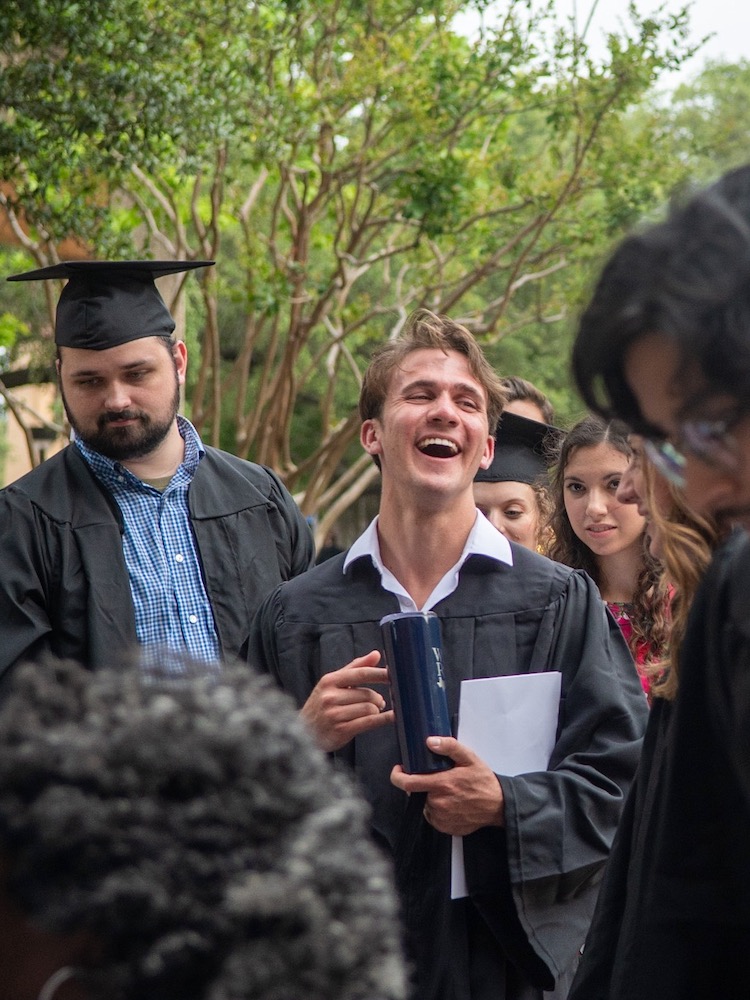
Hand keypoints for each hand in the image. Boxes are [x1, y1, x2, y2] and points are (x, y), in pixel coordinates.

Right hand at [301, 650, 393, 751]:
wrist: (304, 732)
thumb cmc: (322, 705)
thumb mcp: (333, 683)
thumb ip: (355, 667)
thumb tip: (377, 654)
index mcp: (329, 681)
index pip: (360, 673)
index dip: (379, 673)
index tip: (393, 674)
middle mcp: (330, 697)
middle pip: (367, 694)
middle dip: (378, 698)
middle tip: (380, 701)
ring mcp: (334, 714)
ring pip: (369, 708)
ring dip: (376, 710)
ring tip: (373, 711)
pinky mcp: (340, 730)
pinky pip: (368, 722)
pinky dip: (382, 719)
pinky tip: (390, 717)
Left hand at [390, 736, 504, 834]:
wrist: (498, 806)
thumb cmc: (483, 781)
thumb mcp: (469, 758)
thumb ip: (449, 746)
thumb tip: (430, 741)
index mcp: (442, 784)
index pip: (408, 783)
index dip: (398, 776)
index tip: (399, 769)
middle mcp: (438, 803)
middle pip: (416, 792)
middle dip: (421, 784)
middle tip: (436, 778)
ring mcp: (441, 817)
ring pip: (424, 804)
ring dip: (429, 797)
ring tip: (447, 791)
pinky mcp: (445, 827)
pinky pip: (432, 816)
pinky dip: (436, 809)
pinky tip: (450, 803)